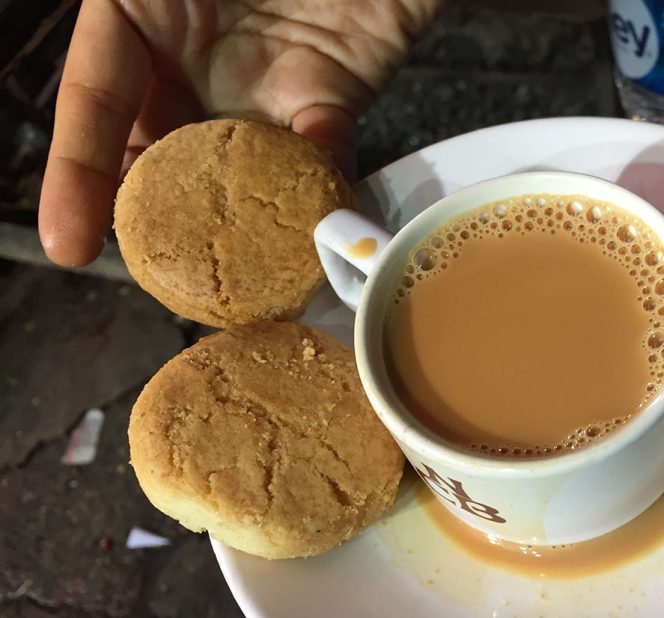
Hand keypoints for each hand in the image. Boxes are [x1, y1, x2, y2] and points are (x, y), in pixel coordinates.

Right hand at [39, 0, 442, 266]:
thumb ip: (131, 19)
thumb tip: (109, 101)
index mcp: (136, 16)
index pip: (94, 103)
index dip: (78, 176)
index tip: (68, 245)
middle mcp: (193, 60)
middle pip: (162, 152)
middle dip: (158, 216)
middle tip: (158, 274)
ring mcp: (263, 84)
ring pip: (240, 172)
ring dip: (239, 225)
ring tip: (233, 280)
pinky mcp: (329, 98)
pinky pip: (321, 159)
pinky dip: (319, 196)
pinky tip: (314, 231)